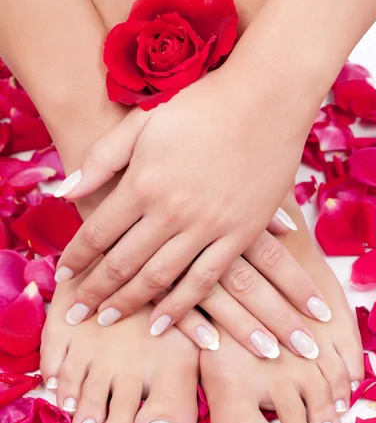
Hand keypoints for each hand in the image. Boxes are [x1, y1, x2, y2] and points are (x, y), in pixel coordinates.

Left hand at [55, 68, 322, 338]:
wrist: (266, 99)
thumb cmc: (201, 105)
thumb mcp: (142, 121)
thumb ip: (102, 158)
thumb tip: (65, 191)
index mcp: (143, 183)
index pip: (96, 232)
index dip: (75, 257)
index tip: (62, 275)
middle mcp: (170, 212)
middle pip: (121, 263)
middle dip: (93, 291)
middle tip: (76, 313)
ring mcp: (207, 226)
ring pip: (158, 278)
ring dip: (129, 303)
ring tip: (107, 320)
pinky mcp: (239, 234)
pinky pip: (205, 279)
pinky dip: (181, 306)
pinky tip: (162, 323)